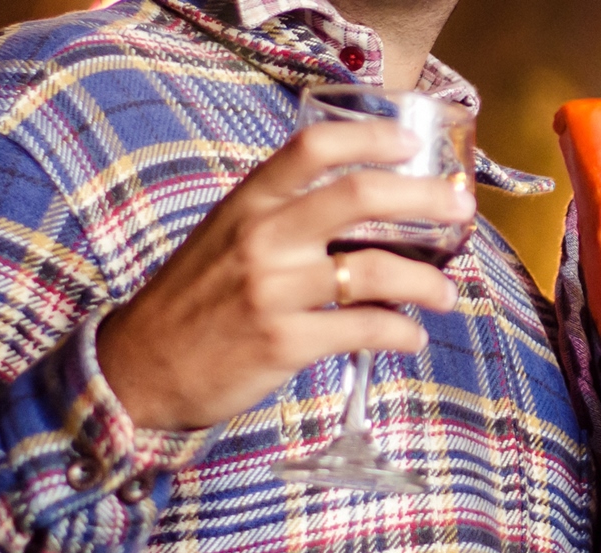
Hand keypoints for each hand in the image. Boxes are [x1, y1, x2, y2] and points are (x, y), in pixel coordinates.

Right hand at [97, 120, 473, 430]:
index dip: (370, 138)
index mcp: (249, 204)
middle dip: (424, 199)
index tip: (410, 145)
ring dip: (426, 283)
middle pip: (359, 197)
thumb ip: (286, 221)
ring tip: (444, 295)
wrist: (140, 367)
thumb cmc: (195, 301)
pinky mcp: (284, 342)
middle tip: (461, 210)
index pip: (313, 148)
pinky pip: (364, 329)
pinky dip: (401, 334)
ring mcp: (273, 290)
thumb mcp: (227, 239)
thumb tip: (371, 224)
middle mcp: (262, 238)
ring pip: (375, 270)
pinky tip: (411, 339)